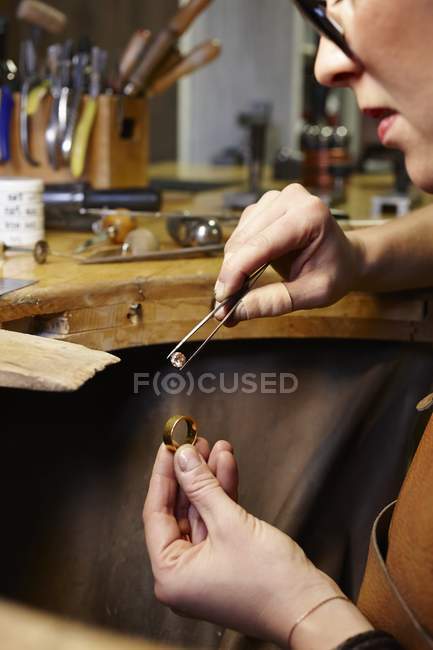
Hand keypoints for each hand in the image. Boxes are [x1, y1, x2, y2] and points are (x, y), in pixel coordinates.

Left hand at [143, 440, 352, 646]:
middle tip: (193, 442)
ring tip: (215, 446)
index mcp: (171, 575)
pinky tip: (227, 466)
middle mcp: (183, 575)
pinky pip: (217, 521)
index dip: (163, 476)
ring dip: (209, 479)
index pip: (156, 514)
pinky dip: (222, 495)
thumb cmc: (270, 581)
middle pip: (178, 511)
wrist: (310, 608)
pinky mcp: (226, 561)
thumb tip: (182, 457)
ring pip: (200, 512)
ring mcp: (205, 568)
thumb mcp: (229, 523)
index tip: (168, 447)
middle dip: (190, 474)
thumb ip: (201, 486)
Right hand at [214, 184, 361, 323]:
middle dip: (231, 274)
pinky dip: (237, 257)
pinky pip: (240, 233)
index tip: (223, 298)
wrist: (345, 258)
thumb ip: (275, 301)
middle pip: (245, 240)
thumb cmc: (335, 272)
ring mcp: (276, 199)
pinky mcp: (264, 206)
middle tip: (226, 304)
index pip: (261, 244)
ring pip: (238, 237)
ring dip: (232, 266)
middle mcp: (291, 199)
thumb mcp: (313, 294)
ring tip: (238, 291)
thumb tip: (237, 310)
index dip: (236, 272)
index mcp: (309, 215)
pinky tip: (246, 272)